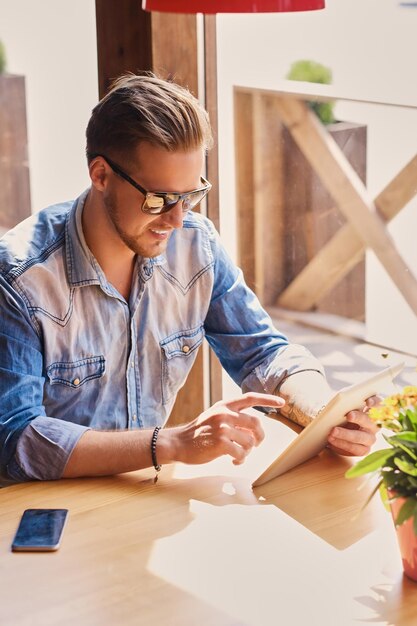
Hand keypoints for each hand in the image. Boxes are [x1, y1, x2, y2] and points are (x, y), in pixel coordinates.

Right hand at [168, 392, 284, 465]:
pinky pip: (241, 454)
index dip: (267, 399)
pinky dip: (241, 460)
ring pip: (250, 442)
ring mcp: (222, 428)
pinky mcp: (220, 443)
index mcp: (224, 405)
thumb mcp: (214, 416)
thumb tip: (255, 430)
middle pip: (256, 424)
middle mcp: (224, 414)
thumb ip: (233, 418)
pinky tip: (234, 461)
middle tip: (255, 445)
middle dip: (260, 438)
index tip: (281, 403)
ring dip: (247, 452)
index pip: (250, 398)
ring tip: (239, 455)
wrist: (178, 443)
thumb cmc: (199, 433)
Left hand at [327, 395, 379, 456]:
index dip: (375, 402)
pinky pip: (355, 448)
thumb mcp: (342, 408)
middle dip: (360, 417)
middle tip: (349, 415)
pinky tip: (332, 440)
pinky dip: (342, 444)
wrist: (336, 434)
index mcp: (371, 411)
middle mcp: (374, 425)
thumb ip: (344, 404)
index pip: (378, 404)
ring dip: (346, 434)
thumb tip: (339, 403)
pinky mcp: (364, 450)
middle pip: (371, 421)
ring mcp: (370, 438)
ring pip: (361, 437)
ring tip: (333, 431)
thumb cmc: (341, 416)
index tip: (368, 402)